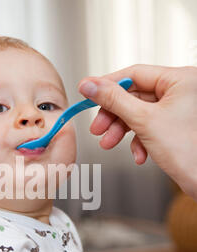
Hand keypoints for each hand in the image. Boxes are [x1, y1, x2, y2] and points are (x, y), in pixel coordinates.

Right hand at [78, 65, 196, 200]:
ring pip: (139, 114)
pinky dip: (139, 142)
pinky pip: (148, 128)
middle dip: (113, 116)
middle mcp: (181, 91)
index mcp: (180, 79)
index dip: (107, 85)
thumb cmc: (190, 151)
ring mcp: (178, 110)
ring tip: (109, 143)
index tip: (88, 93)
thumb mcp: (143, 120)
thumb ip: (114, 100)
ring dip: (121, 131)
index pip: (134, 74)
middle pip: (134, 96)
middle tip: (98, 128)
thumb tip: (90, 86)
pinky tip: (139, 154)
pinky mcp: (174, 127)